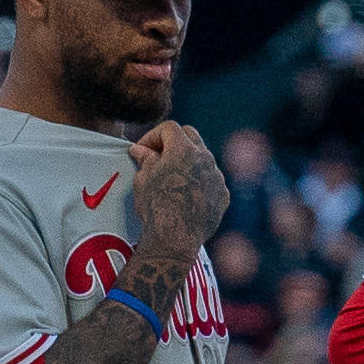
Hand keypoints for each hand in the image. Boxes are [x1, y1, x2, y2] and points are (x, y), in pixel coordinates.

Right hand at [127, 121, 227, 266]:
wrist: (176, 235)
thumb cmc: (156, 204)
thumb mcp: (143, 178)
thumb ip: (145, 159)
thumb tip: (140, 150)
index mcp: (184, 148)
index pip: (169, 128)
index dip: (153, 136)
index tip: (142, 150)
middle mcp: (205, 158)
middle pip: (191, 136)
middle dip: (173, 142)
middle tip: (158, 157)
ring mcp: (217, 176)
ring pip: (203, 159)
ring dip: (188, 163)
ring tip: (172, 178)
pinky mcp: (223, 194)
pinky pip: (212, 180)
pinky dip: (200, 182)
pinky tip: (187, 195)